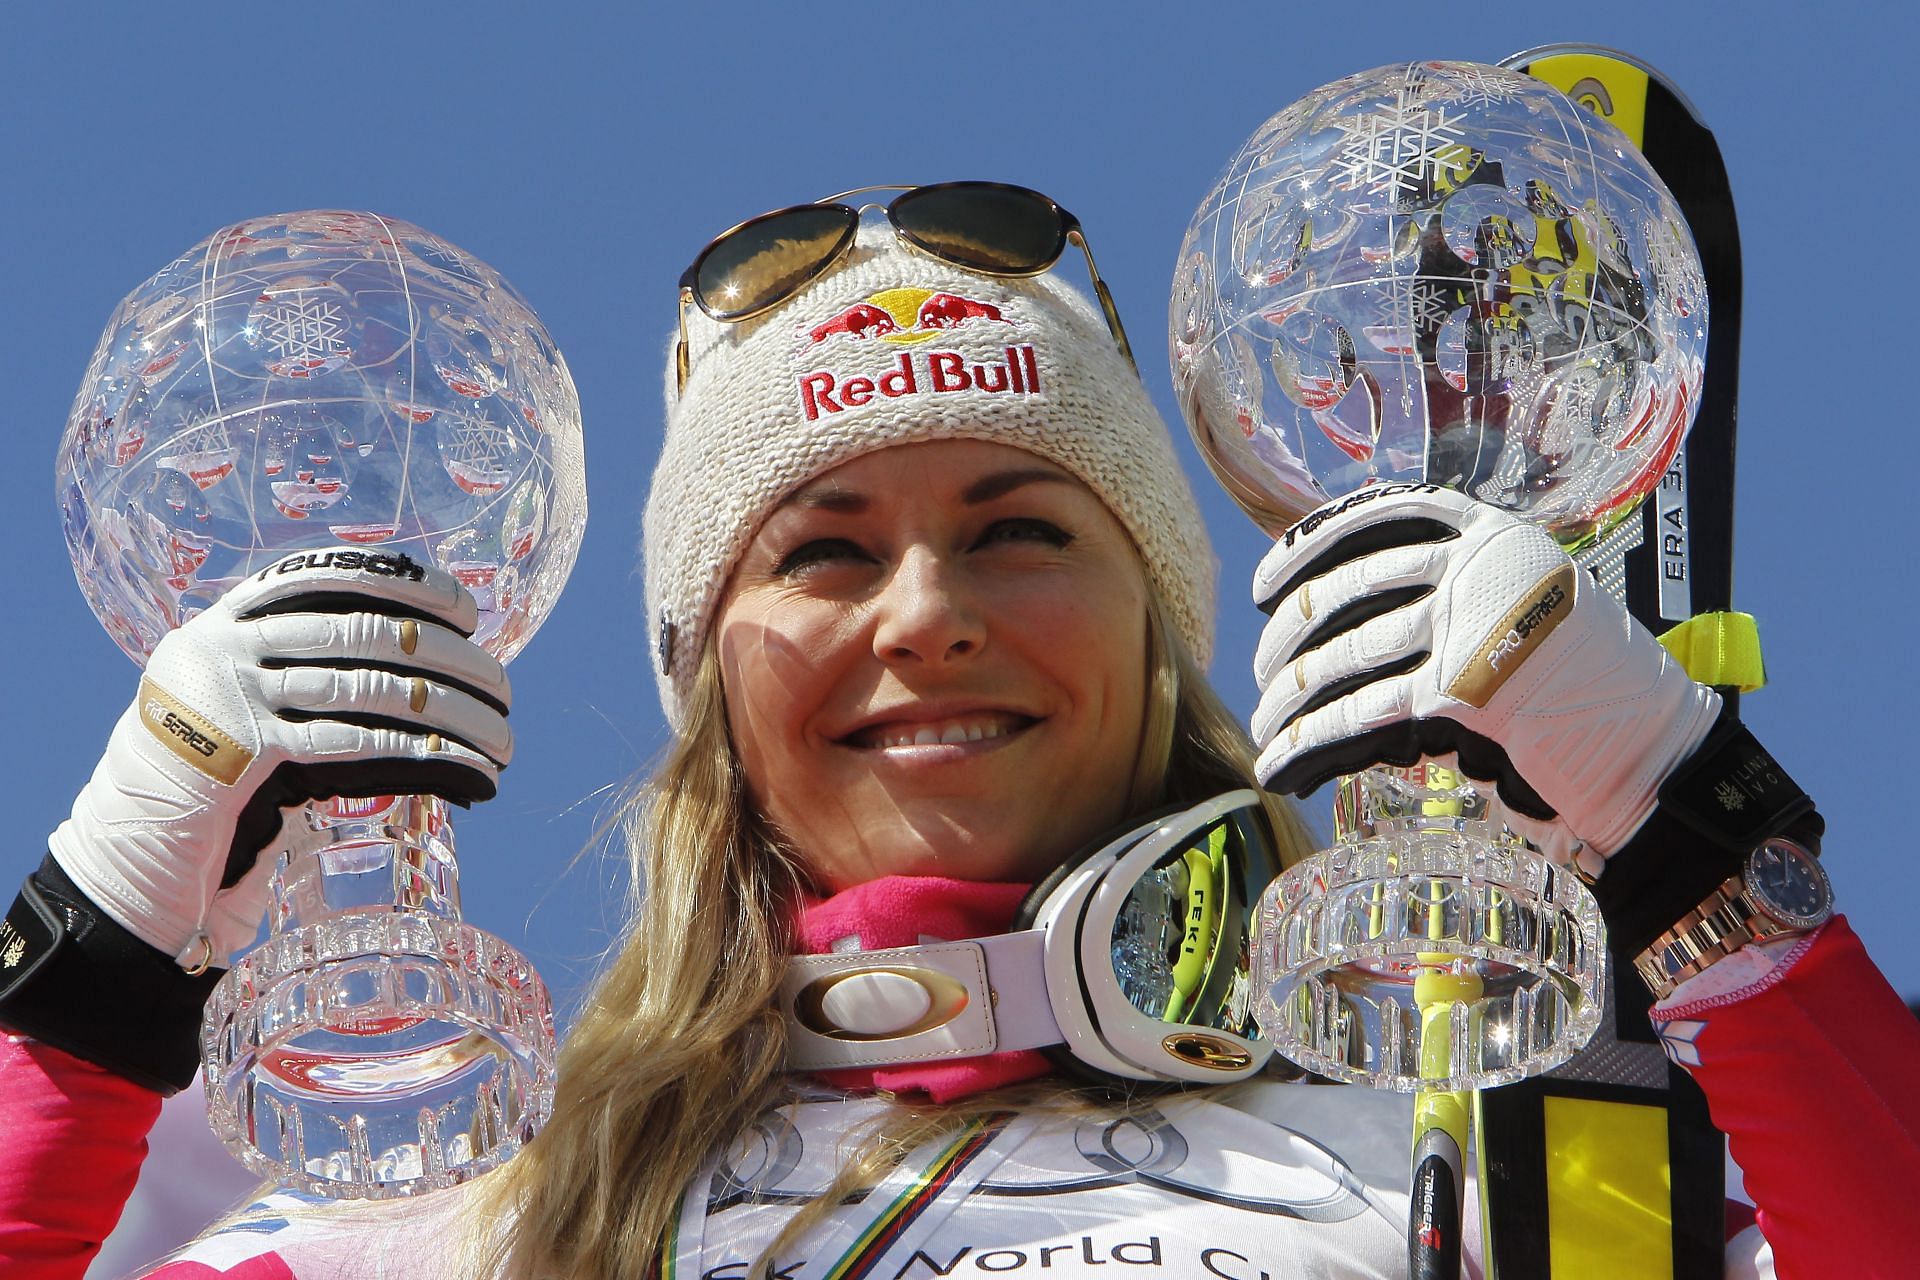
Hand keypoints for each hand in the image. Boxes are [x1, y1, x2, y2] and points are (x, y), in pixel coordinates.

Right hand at [49, 550, 510, 970]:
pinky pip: (354, 741)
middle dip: (448, 659)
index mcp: (231, 617)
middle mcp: (227, 643)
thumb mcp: (254, 703)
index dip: (407, 585)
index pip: (333, 574)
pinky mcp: (246, 751)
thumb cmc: (215, 776)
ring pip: (370, 688)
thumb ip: (315, 676)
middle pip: (367, 632)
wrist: (132, 845)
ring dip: (450, 712)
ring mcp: (233, 694)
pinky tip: (467, 764)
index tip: (465, 608)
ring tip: (503, 737)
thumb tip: (432, 681)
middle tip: (504, 685)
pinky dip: (422, 750)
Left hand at [1251, 485, 1719, 869]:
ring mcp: (1467, 628)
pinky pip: (1356, 719)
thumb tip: (1344, 627)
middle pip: (1344, 594)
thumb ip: (1449, 598)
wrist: (1656, 754)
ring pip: (1341, 661)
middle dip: (1288, 640)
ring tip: (1267, 731)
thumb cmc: (1586, 693)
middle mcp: (1476, 569)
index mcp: (1492, 536)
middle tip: (1263, 673)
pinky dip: (1306, 748)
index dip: (1309, 547)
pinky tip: (1280, 770)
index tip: (1267, 579)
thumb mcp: (1520, 611)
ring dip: (1288, 703)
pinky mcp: (1457, 695)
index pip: (1379, 516)